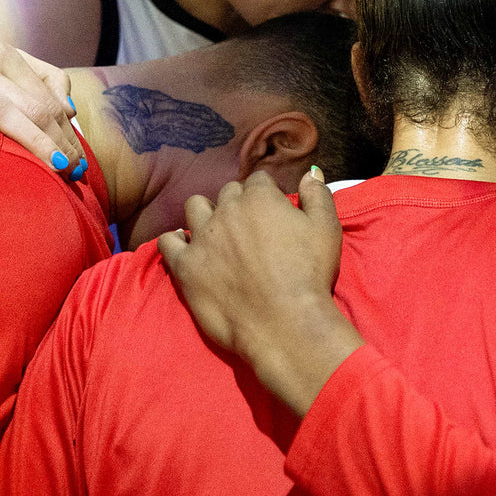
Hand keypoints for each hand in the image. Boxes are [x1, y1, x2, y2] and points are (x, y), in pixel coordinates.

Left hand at [159, 168, 363, 415]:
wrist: (285, 324)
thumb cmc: (310, 275)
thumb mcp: (327, 229)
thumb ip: (317, 194)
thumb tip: (310, 172)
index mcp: (260, 198)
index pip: (258, 181)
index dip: (267, 195)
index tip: (273, 213)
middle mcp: (227, 210)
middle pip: (227, 192)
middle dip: (238, 204)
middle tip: (250, 228)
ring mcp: (202, 237)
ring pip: (195, 207)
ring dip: (206, 214)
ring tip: (218, 233)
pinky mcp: (185, 266)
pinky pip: (168, 241)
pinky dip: (176, 241)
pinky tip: (186, 248)